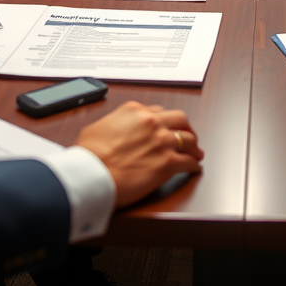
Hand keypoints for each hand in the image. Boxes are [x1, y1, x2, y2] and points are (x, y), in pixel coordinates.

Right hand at [75, 101, 203, 207]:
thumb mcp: (97, 128)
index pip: (158, 111)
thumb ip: (113, 124)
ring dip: (194, 146)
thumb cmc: (89, 155)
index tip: (166, 127)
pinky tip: (194, 168)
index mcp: (134, 111)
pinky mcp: (167, 163)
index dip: (164, 121)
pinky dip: (193, 165)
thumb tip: (112, 133)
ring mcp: (162, 141)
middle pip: (180, 119)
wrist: (91, 173)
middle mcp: (152, 122)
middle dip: (186, 128)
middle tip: (188, 135)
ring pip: (188, 139)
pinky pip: (188, 162)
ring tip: (196, 153)